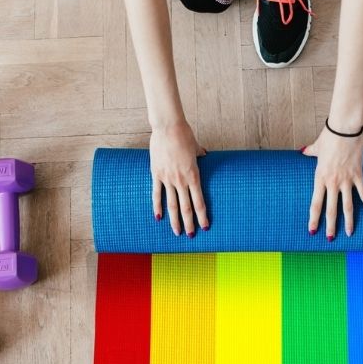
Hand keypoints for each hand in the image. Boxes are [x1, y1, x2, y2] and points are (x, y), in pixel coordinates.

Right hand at [150, 121, 208, 236]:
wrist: (168, 127)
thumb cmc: (184, 135)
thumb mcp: (196, 147)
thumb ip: (200, 154)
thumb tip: (204, 155)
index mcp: (194, 176)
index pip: (199, 201)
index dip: (202, 216)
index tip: (205, 226)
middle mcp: (181, 181)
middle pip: (186, 207)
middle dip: (189, 223)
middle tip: (191, 236)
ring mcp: (168, 179)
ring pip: (172, 204)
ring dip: (175, 220)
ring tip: (176, 232)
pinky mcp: (156, 174)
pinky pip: (156, 193)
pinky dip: (157, 206)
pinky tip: (158, 218)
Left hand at [302, 128, 362, 238]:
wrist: (344, 130)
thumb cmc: (329, 137)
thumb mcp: (316, 147)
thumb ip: (309, 152)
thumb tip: (301, 151)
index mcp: (319, 177)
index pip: (315, 203)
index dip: (314, 218)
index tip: (312, 230)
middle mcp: (332, 182)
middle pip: (331, 209)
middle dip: (330, 226)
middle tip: (330, 239)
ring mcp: (346, 180)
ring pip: (347, 206)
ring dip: (349, 221)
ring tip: (350, 234)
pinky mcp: (358, 175)